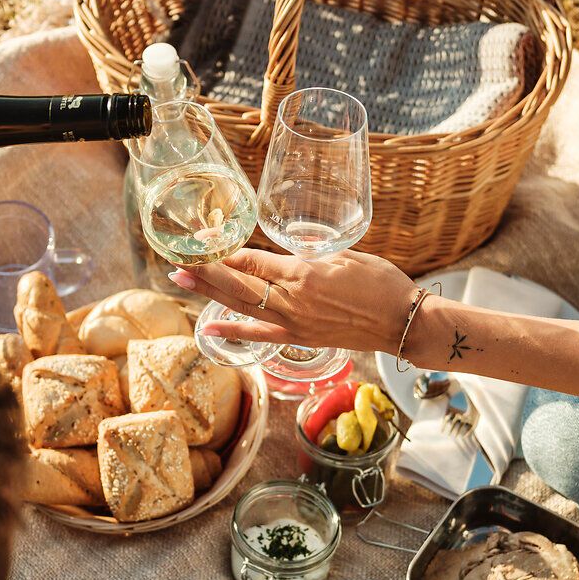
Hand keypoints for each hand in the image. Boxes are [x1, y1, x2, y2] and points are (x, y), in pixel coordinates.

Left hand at [170, 247, 415, 351]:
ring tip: (181, 280)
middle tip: (176, 260)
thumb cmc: (382, 282)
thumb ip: (310, 255)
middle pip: (237, 282)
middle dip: (205, 270)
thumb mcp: (344, 255)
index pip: (252, 259)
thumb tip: (285, 254)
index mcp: (303, 272)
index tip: (205, 240)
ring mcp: (294, 322)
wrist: (402, 323)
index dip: (225, 250)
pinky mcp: (300, 339)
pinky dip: (232, 329)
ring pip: (241, 305)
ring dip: (208, 293)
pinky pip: (259, 334)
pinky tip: (209, 324)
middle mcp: (292, 299)